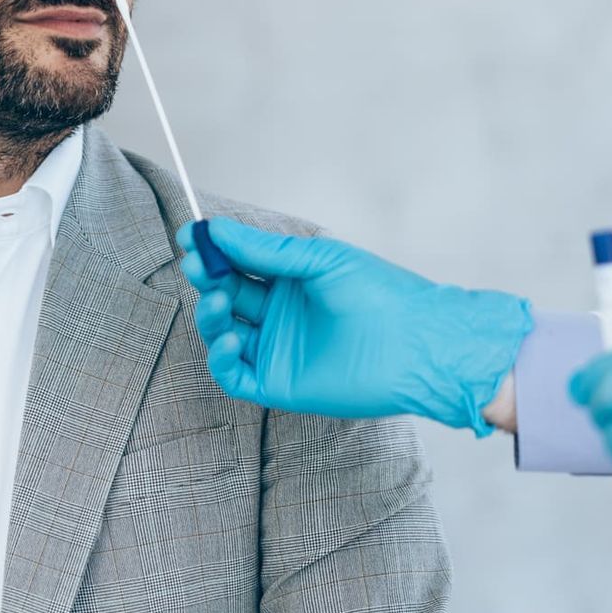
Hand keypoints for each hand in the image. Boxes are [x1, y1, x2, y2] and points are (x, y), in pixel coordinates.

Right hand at [177, 218, 531, 434]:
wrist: (419, 344)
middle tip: (198, 263)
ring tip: (217, 300)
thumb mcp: (319, 260)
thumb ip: (265, 250)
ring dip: (210, 315)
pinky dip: (223, 358)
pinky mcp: (280, 384)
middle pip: (225, 295)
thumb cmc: (381, 295)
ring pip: (222, 333)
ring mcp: (278, 350)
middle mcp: (280, 316)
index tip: (192, 235)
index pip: (237, 263)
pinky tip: (233, 338)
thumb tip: (215, 228)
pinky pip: (235, 375)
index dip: (213, 251)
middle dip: (207, 277)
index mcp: (291, 282)